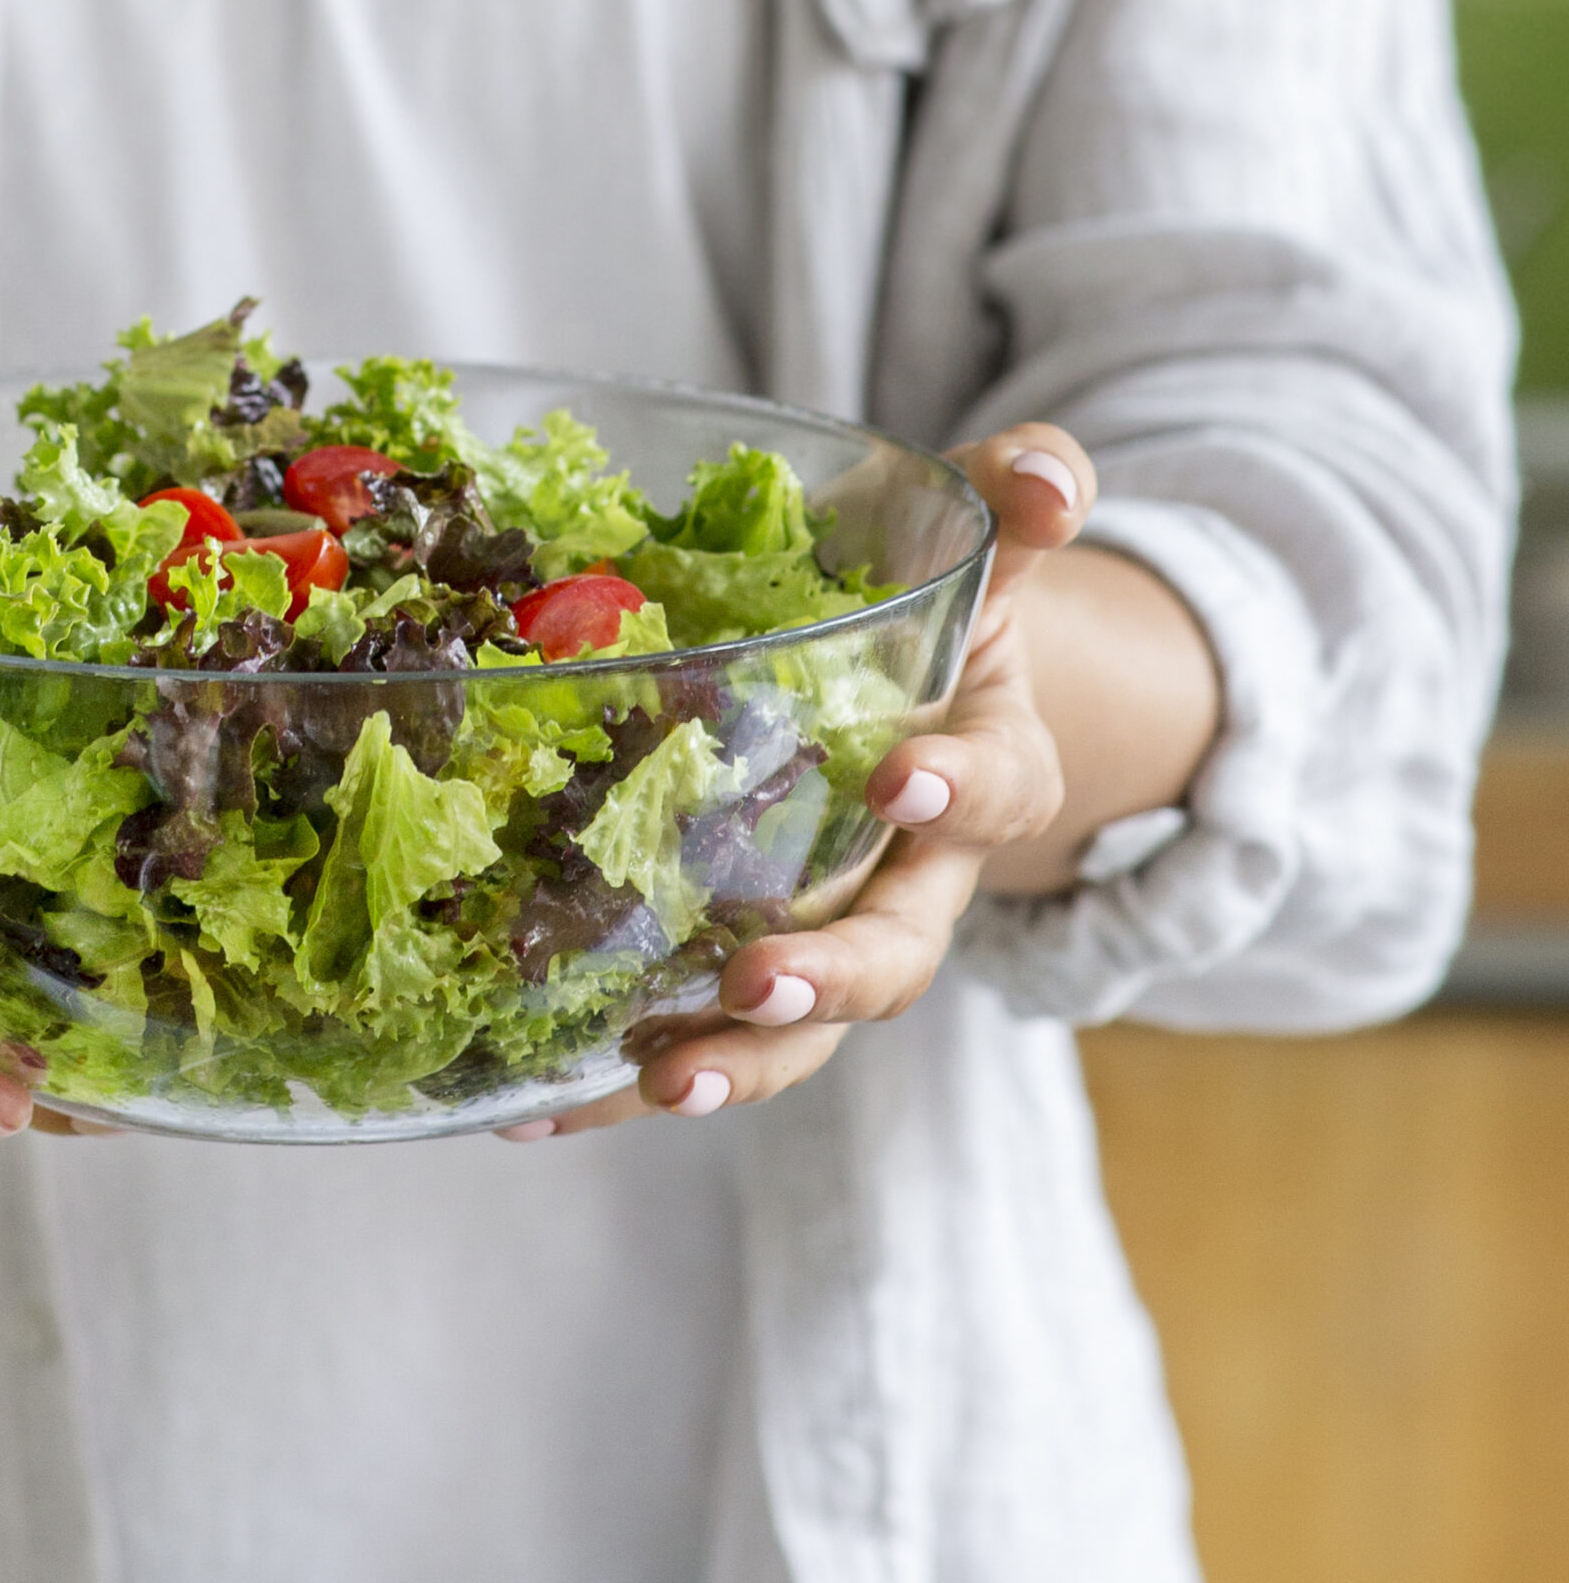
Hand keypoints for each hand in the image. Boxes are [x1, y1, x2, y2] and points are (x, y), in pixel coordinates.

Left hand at [509, 427, 1102, 1143]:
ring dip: (733, 1066)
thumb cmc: (920, 622)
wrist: (900, 710)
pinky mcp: (738, 988)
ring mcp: (825, 947)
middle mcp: (913, 885)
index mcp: (982, 774)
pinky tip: (529, 1106)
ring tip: (660, 1086)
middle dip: (831, 979)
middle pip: (895, 956)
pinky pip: (687, 1050)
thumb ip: (1012, 501)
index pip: (999, 788)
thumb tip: (1054, 476)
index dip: (959, 789)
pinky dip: (613, 1087)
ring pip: (801, 1036)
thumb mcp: (967, 554)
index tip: (904, 780)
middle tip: (760, 985)